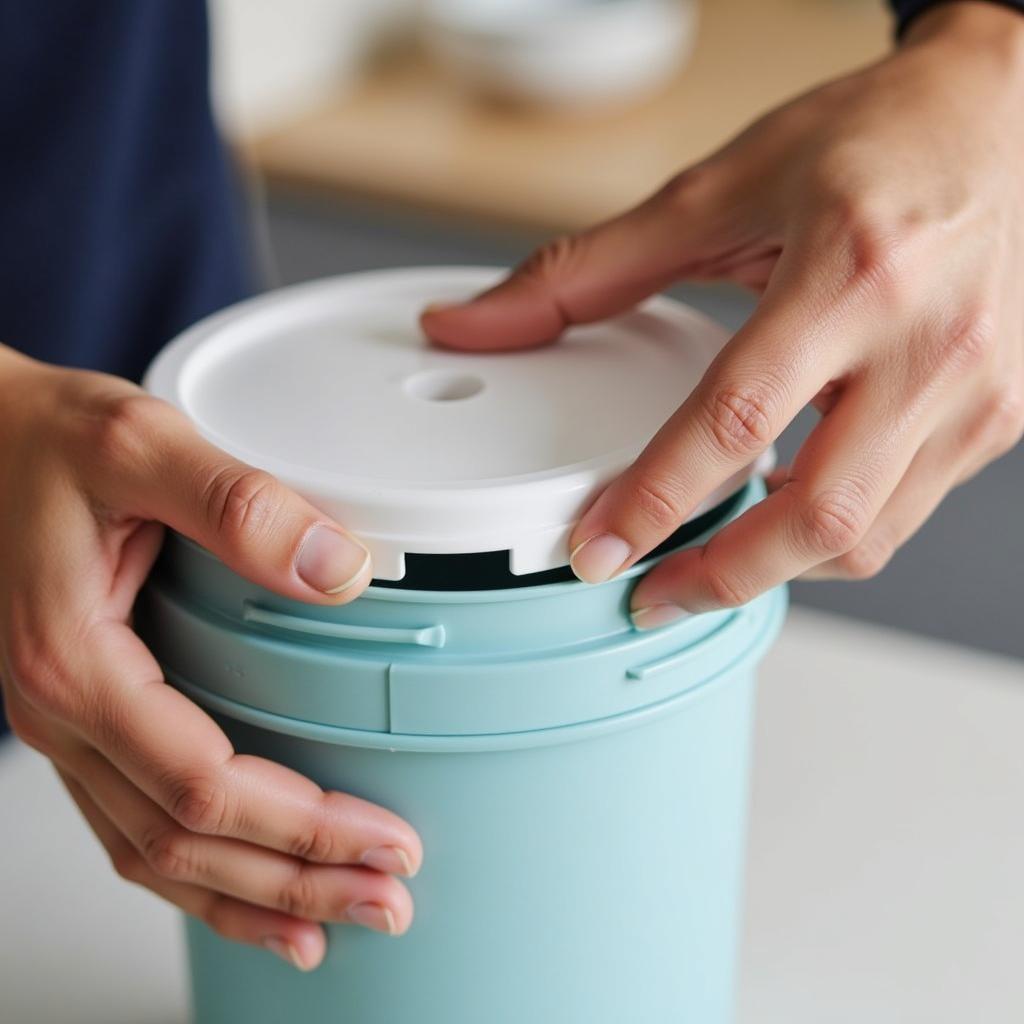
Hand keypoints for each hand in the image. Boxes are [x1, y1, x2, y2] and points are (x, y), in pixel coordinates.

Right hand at [0, 349, 421, 970]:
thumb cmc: (45, 441)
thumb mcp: (140, 445)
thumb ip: (239, 503)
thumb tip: (338, 569)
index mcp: (77, 665)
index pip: (206, 786)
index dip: (302, 825)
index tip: (384, 837)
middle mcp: (64, 716)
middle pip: (187, 844)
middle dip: (296, 880)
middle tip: (388, 900)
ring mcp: (70, 727)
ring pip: (157, 855)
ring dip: (253, 896)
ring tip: (338, 919)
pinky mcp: (87, 718)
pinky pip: (136, 825)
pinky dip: (199, 877)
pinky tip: (252, 892)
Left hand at [422, 2, 1023, 627]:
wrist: (1006, 114)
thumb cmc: (876, 139)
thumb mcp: (721, 188)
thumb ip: (589, 269)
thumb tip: (483, 321)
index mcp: (851, 270)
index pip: (736, 419)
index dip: (656, 501)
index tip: (598, 550)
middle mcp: (929, 341)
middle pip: (818, 517)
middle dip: (720, 578)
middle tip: (649, 596)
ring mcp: (978, 389)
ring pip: (867, 535)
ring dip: (776, 569)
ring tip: (706, 564)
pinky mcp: (999, 416)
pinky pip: (903, 512)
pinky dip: (831, 535)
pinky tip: (781, 516)